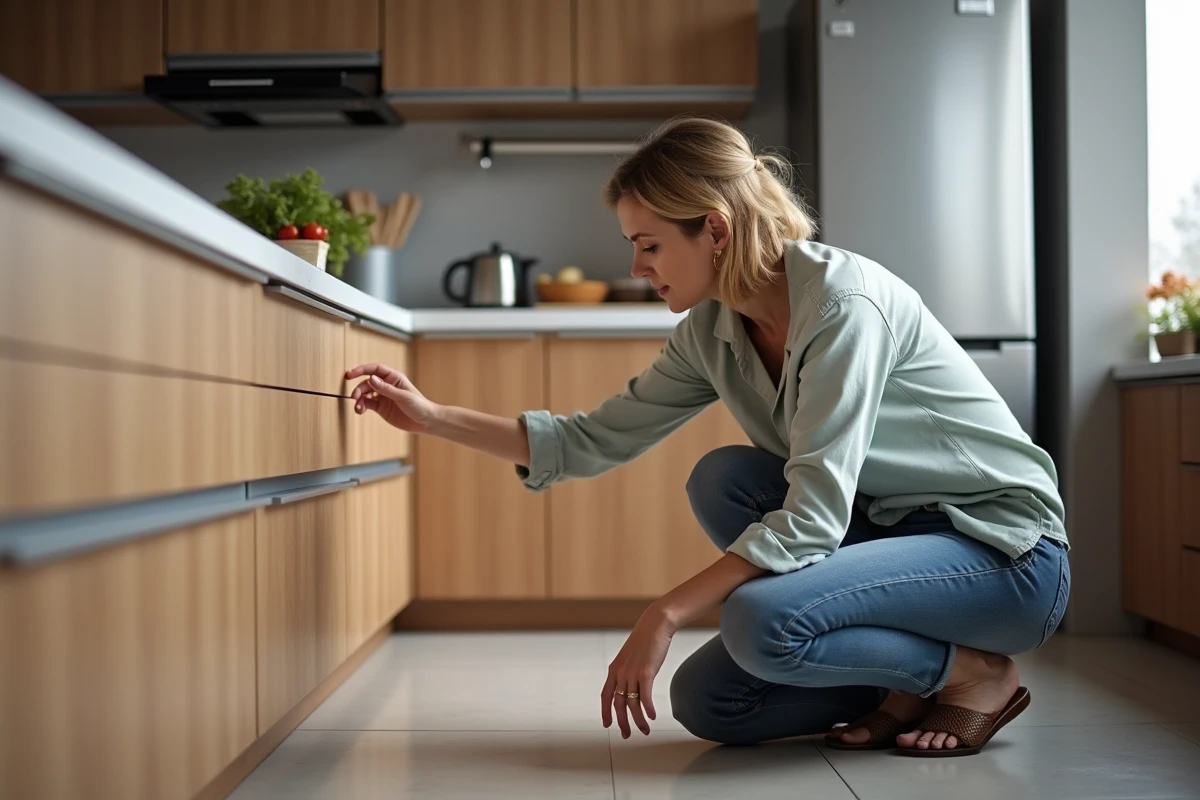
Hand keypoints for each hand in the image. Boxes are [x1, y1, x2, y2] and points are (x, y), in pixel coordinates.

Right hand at [345, 363, 440, 433]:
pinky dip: (361, 406)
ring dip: (359, 399)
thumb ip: (386, 388)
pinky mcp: (381, 408)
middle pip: (367, 382)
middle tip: (355, 397)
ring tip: (358, 407)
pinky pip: (367, 404)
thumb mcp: (403, 396)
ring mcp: (383, 397)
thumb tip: (371, 378)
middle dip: (359, 388)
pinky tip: (360, 410)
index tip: (350, 374)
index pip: (375, 369)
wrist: (425, 422)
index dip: (361, 370)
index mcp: (394, 378)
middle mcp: (387, 385)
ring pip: (365, 394)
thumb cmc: (419, 405)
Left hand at [602, 606, 675, 737]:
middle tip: (626, 735)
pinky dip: (648, 709)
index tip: (607, 725)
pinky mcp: (646, 672)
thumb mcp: (631, 657)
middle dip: (622, 723)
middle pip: (618, 704)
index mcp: (614, 669)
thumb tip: (631, 686)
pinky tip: (652, 717)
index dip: (605, 712)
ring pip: (632, 704)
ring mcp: (632, 673)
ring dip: (638, 720)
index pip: (605, 696)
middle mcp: (620, 673)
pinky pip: (645, 696)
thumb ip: (628, 671)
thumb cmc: (645, 640)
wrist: (655, 624)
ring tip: (645, 730)